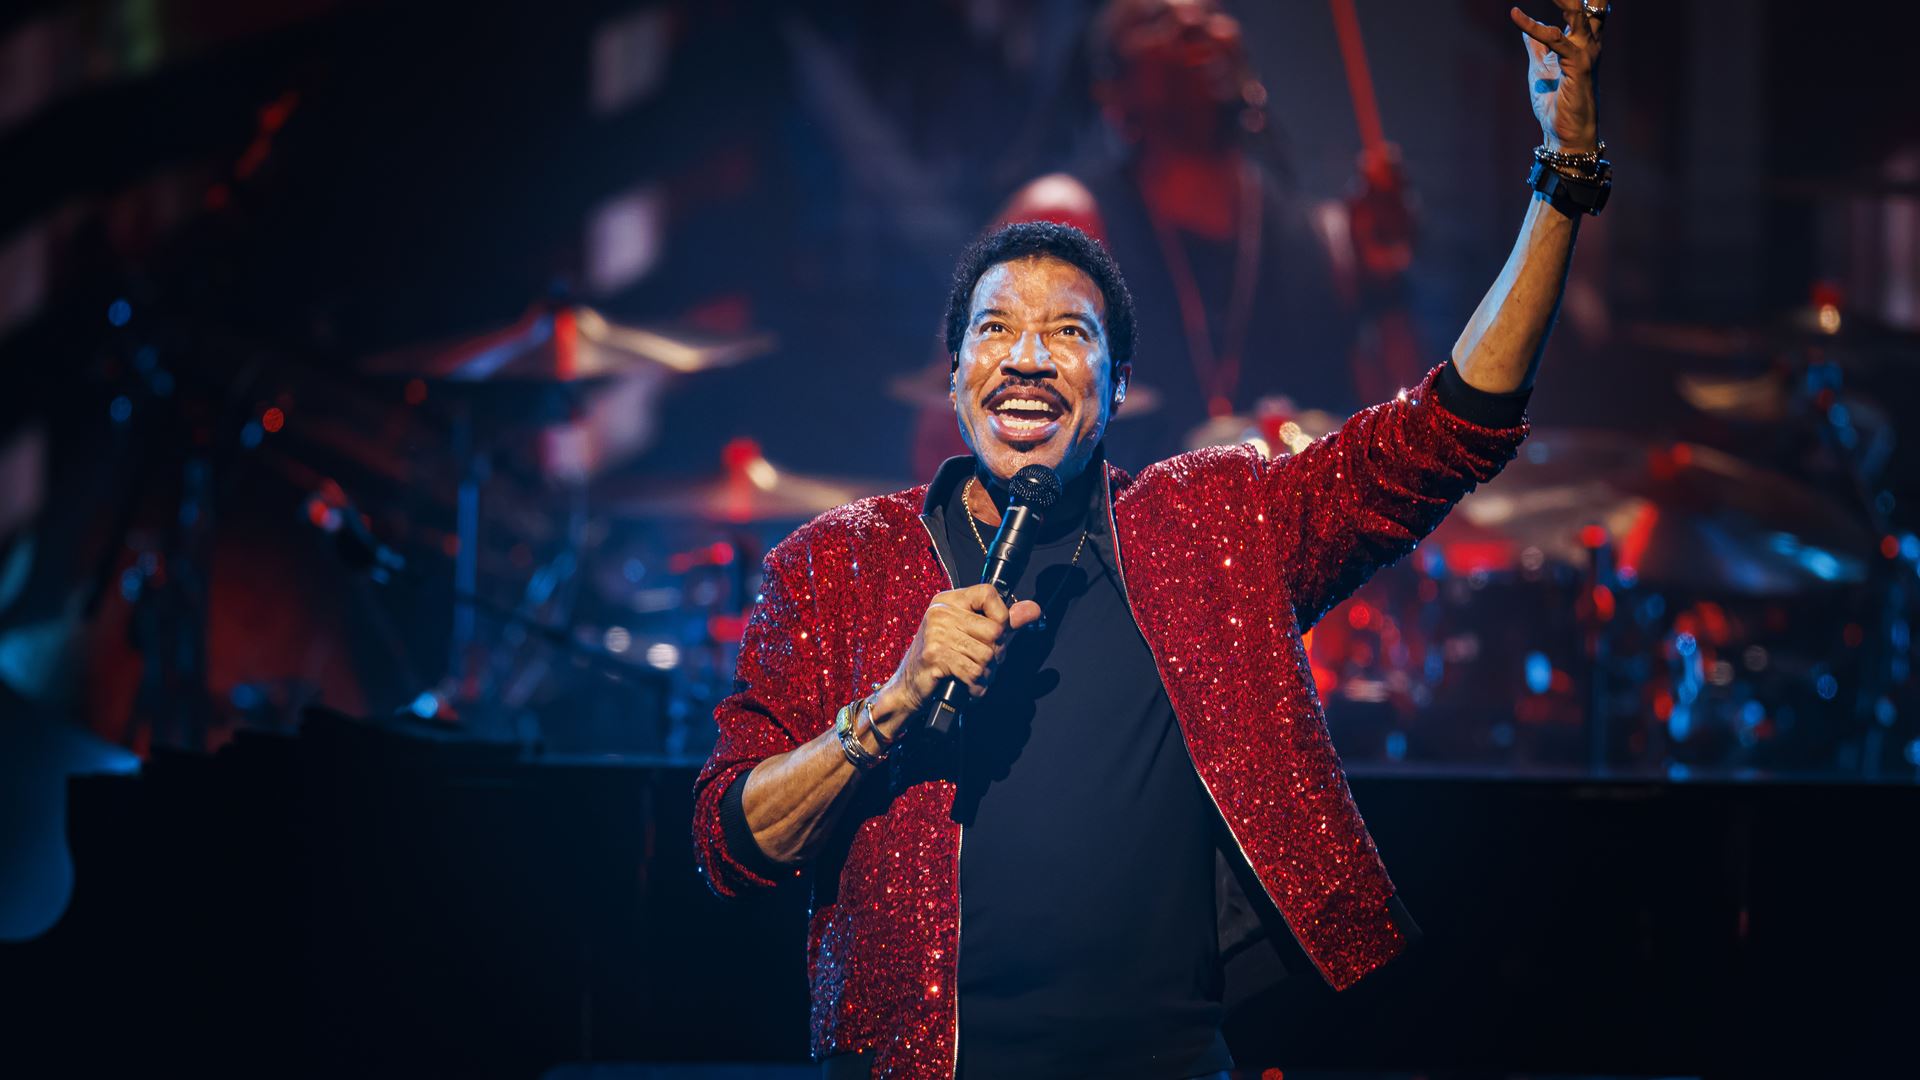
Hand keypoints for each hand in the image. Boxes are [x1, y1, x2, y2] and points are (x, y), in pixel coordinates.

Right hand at [871, 584, 1041, 735]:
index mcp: (950, 601)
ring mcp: (937, 633)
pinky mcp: (936, 656)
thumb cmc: (941, 660)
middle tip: (983, 663)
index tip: (997, 633)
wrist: (908, 687)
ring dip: (986, 673)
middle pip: (995, 630)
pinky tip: (969, 686)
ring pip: (987, 654)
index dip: (1002, 615)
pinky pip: (974, 671)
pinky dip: (977, 686)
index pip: (989, 593)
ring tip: (974, 675)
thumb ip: (1004, 622)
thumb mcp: (971, 634)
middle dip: (996, 654)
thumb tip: (1034, 610)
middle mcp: (941, 612)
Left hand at [1510, 2, 1603, 153]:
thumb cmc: (1556, 105)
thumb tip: (1528, 30)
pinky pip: (1554, 40)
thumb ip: (1536, 47)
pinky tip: (1515, 16)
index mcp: (1583, 42)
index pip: (1587, 7)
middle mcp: (1589, 43)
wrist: (1566, 136)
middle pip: (1592, 3)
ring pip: (1578, 13)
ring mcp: (1586, 53)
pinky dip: (1532, 26)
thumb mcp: (1540, 69)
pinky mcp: (1577, 66)